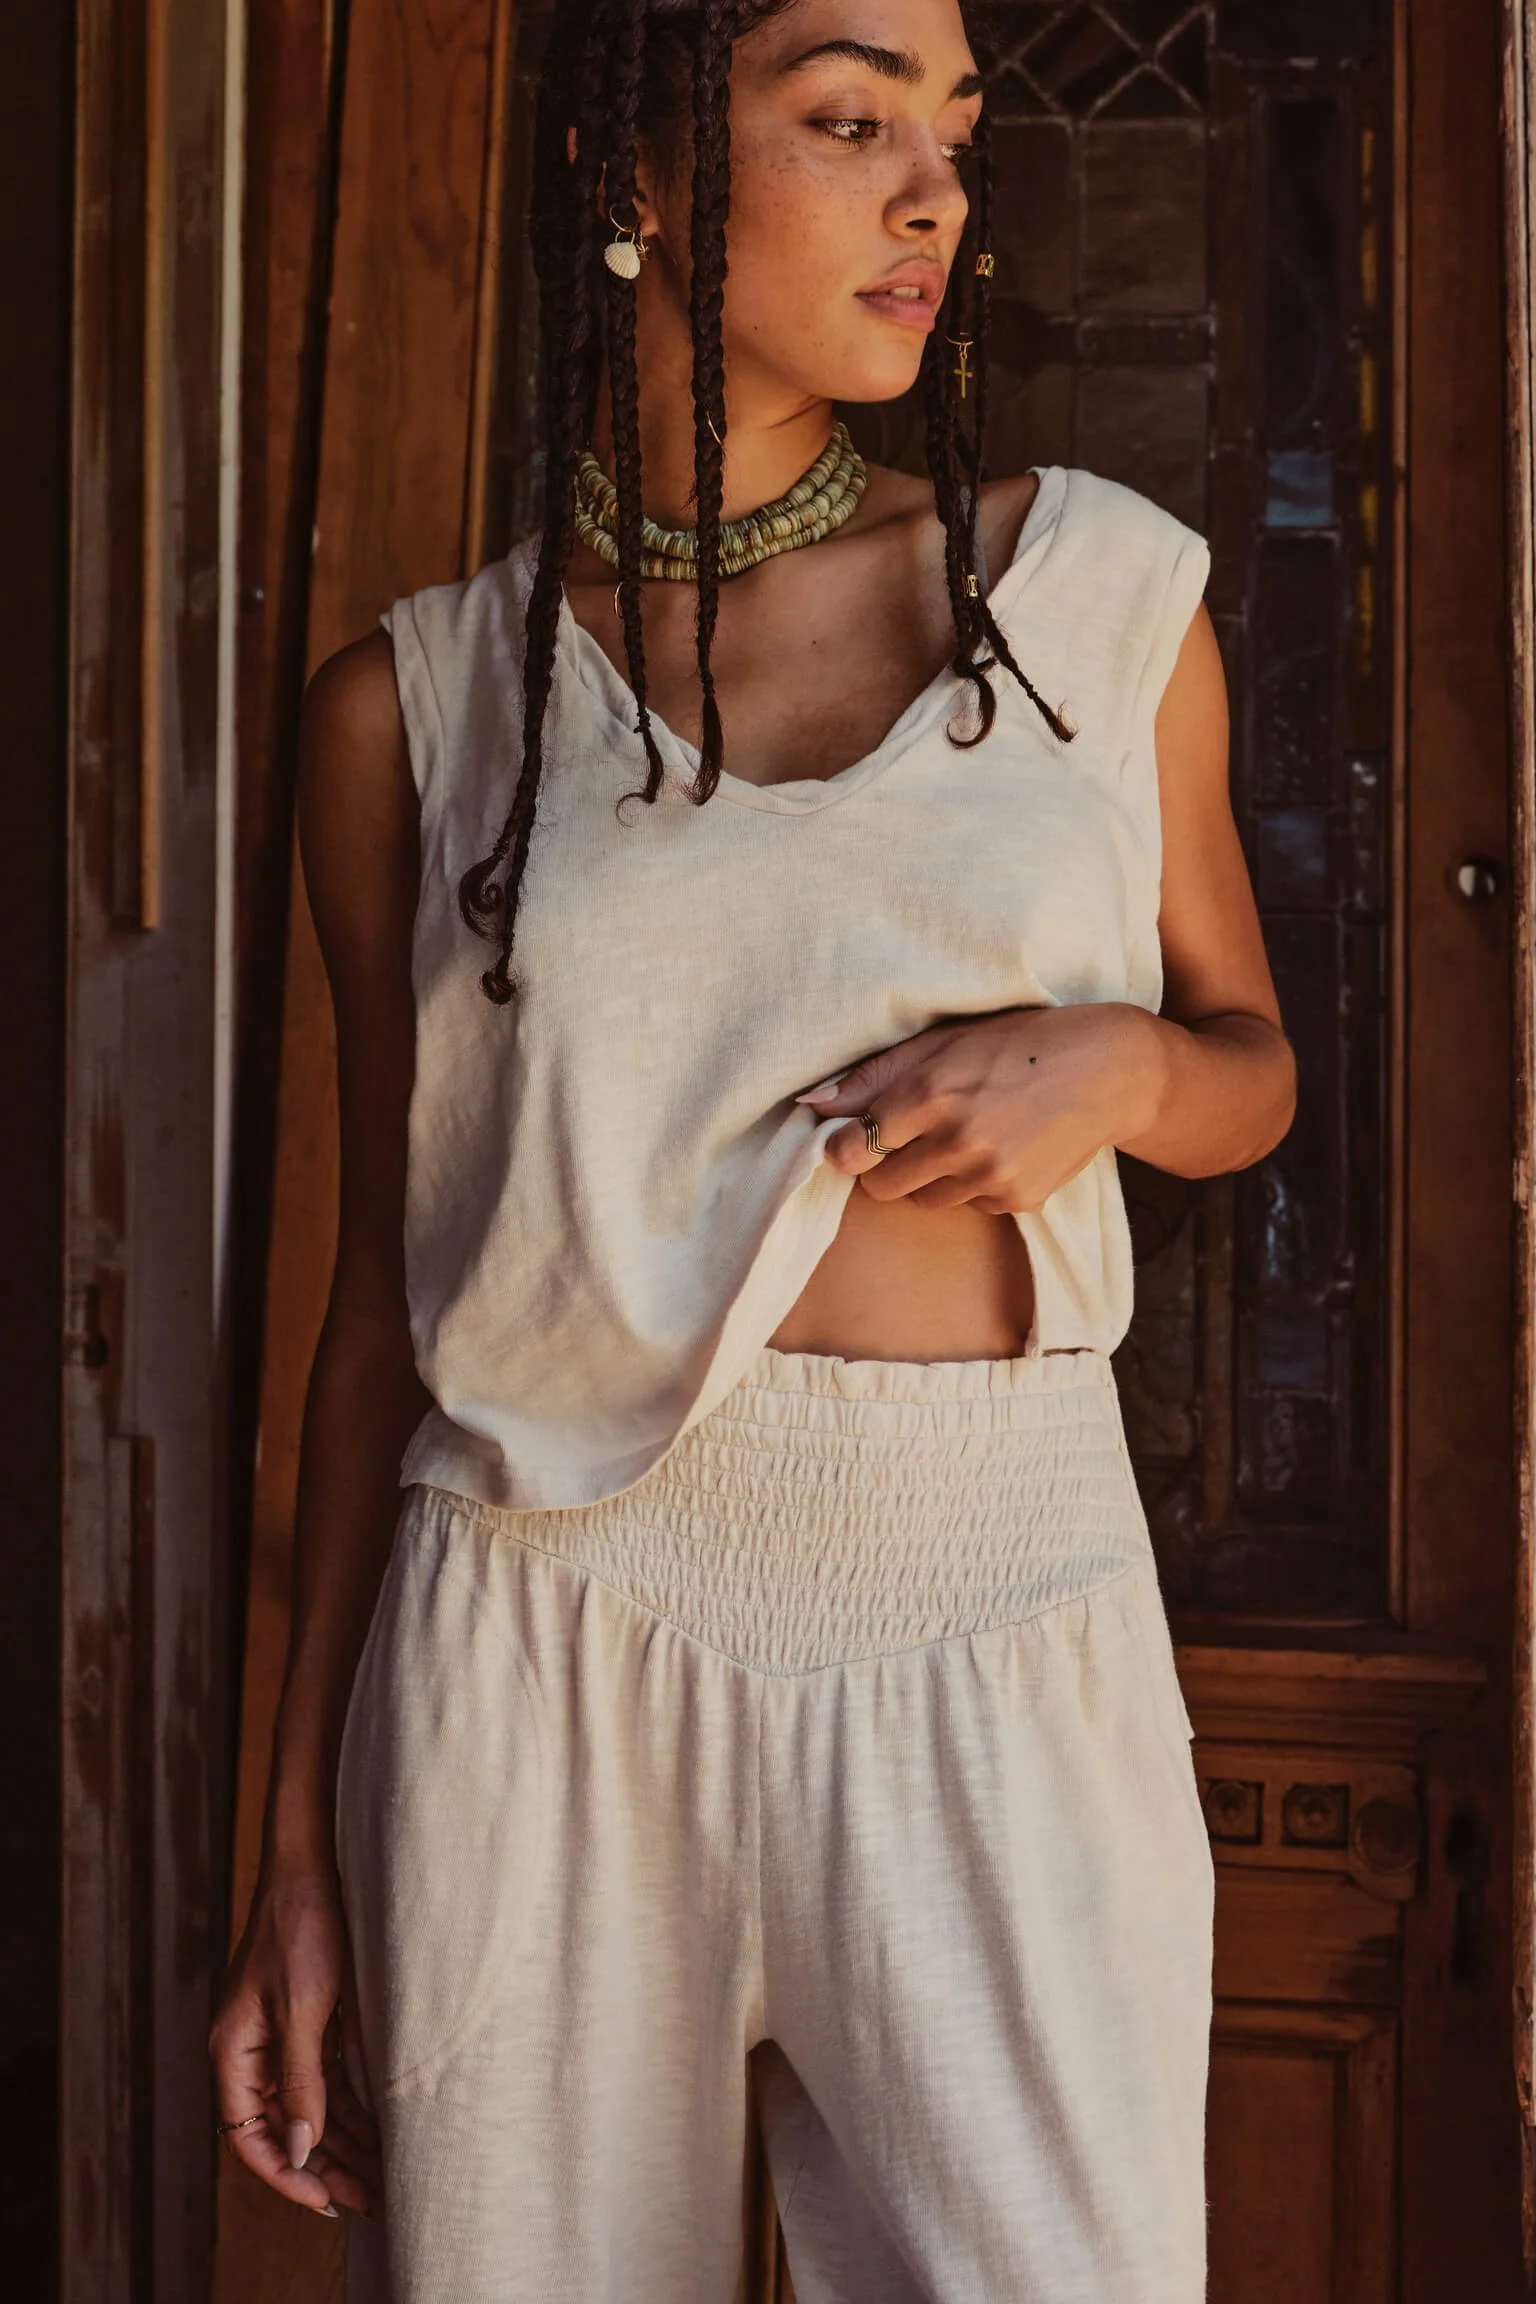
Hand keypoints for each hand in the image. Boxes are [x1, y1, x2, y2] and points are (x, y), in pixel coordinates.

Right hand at [208, 1856, 381, 2220]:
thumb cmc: (302, 1926)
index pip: (248, 2135)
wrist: (315, 1860)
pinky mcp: (311, 2016)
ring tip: (382, 2174)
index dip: (283, 2172)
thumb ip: (300, 2080)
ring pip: (310, 2105)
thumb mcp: (305, 2008)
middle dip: (324, 2164)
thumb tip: (298, 2147)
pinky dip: (352, 2103)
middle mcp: (252, 2048)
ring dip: (343, 2139)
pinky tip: (382, 2127)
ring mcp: (282, 2033)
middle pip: (282, 2127)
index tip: (324, 2200)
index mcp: (233, 2049)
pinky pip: (328, 2076)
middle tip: (369, 2197)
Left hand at [795, 1003, 1165, 1214]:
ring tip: (965, 1134)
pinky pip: (969, 1205)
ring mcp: (989, 1177)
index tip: (849, 1140)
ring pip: (923, 1200)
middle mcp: (956, 1141)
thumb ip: (875, 1075)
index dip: (845, 1148)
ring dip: (930, 1176)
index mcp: (930, 1093)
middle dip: (884, 1166)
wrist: (1109, 1070)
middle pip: (881, 1187)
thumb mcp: (945, 1040)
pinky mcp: (1016, 1201)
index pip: (851, 1150)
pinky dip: (973, 1184)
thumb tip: (814, 1104)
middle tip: (911, 1136)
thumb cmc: (1020, 1042)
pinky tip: (1000, 1148)